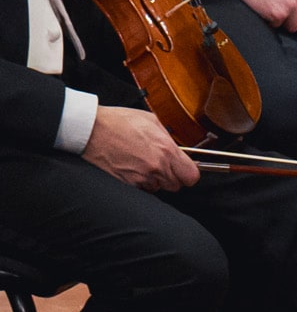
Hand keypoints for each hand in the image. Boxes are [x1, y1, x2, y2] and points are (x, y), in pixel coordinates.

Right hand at [82, 105, 196, 191]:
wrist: (90, 129)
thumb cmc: (118, 122)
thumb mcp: (152, 121)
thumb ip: (168, 138)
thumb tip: (176, 149)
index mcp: (166, 150)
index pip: (191, 176)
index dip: (188, 174)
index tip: (184, 169)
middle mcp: (155, 167)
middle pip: (175, 185)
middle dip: (171, 177)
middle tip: (162, 165)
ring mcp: (139, 178)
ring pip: (157, 188)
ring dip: (154, 180)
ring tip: (142, 164)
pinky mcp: (124, 184)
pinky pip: (140, 189)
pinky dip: (138, 183)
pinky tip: (131, 168)